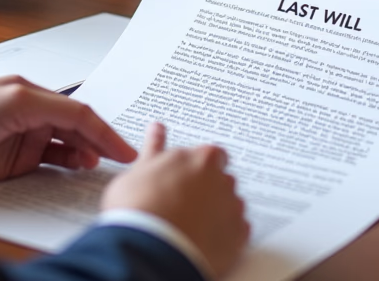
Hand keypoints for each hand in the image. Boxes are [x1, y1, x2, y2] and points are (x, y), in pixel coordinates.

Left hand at [0, 76, 136, 186]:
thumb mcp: (13, 101)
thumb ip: (54, 110)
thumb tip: (88, 125)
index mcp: (35, 93)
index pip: (80, 113)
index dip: (105, 132)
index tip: (126, 152)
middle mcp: (32, 115)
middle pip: (77, 132)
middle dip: (100, 145)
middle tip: (122, 166)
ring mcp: (22, 142)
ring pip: (65, 152)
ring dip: (84, 161)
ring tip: (102, 177)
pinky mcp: (10, 166)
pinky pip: (45, 171)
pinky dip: (63, 175)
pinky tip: (75, 181)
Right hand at [103, 123, 248, 279]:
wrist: (148, 250)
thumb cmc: (140, 207)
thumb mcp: (141, 169)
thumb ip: (155, 147)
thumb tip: (157, 128)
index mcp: (202, 159)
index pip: (212, 155)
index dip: (200, 167)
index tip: (186, 177)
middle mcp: (223, 180)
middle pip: (223, 179)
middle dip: (209, 189)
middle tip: (184, 203)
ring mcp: (232, 209)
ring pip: (231, 205)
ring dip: (218, 211)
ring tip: (192, 225)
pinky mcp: (237, 238)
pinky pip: (238, 231)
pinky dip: (226, 234)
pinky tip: (205, 239)